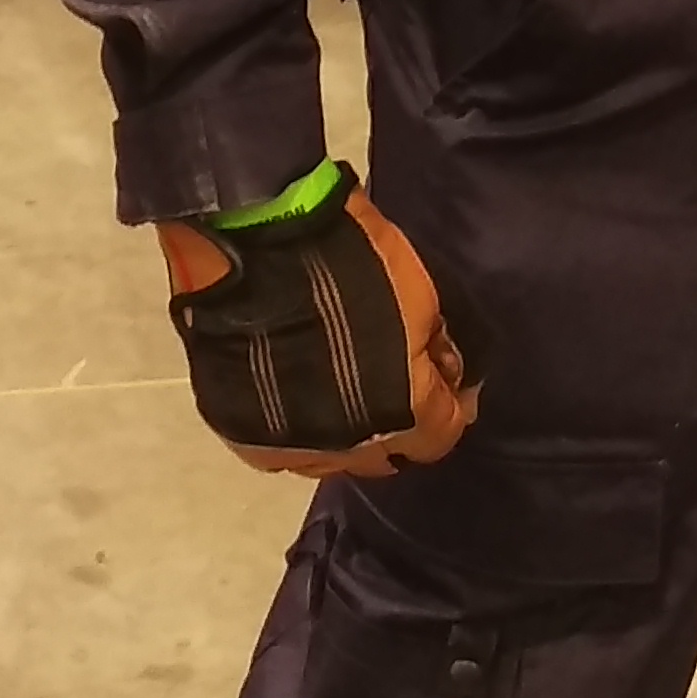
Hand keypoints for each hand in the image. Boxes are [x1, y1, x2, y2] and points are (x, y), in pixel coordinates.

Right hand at [155, 176, 479, 479]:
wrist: (250, 239)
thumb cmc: (350, 258)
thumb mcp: (424, 289)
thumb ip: (448, 342)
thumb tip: (456, 377)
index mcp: (404, 412)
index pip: (442, 434)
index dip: (445, 399)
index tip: (435, 369)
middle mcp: (350, 448)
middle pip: (387, 455)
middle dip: (397, 421)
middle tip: (387, 374)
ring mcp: (291, 447)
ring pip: (332, 458)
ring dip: (344, 431)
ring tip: (336, 384)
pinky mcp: (241, 434)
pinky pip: (280, 449)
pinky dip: (295, 428)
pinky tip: (294, 391)